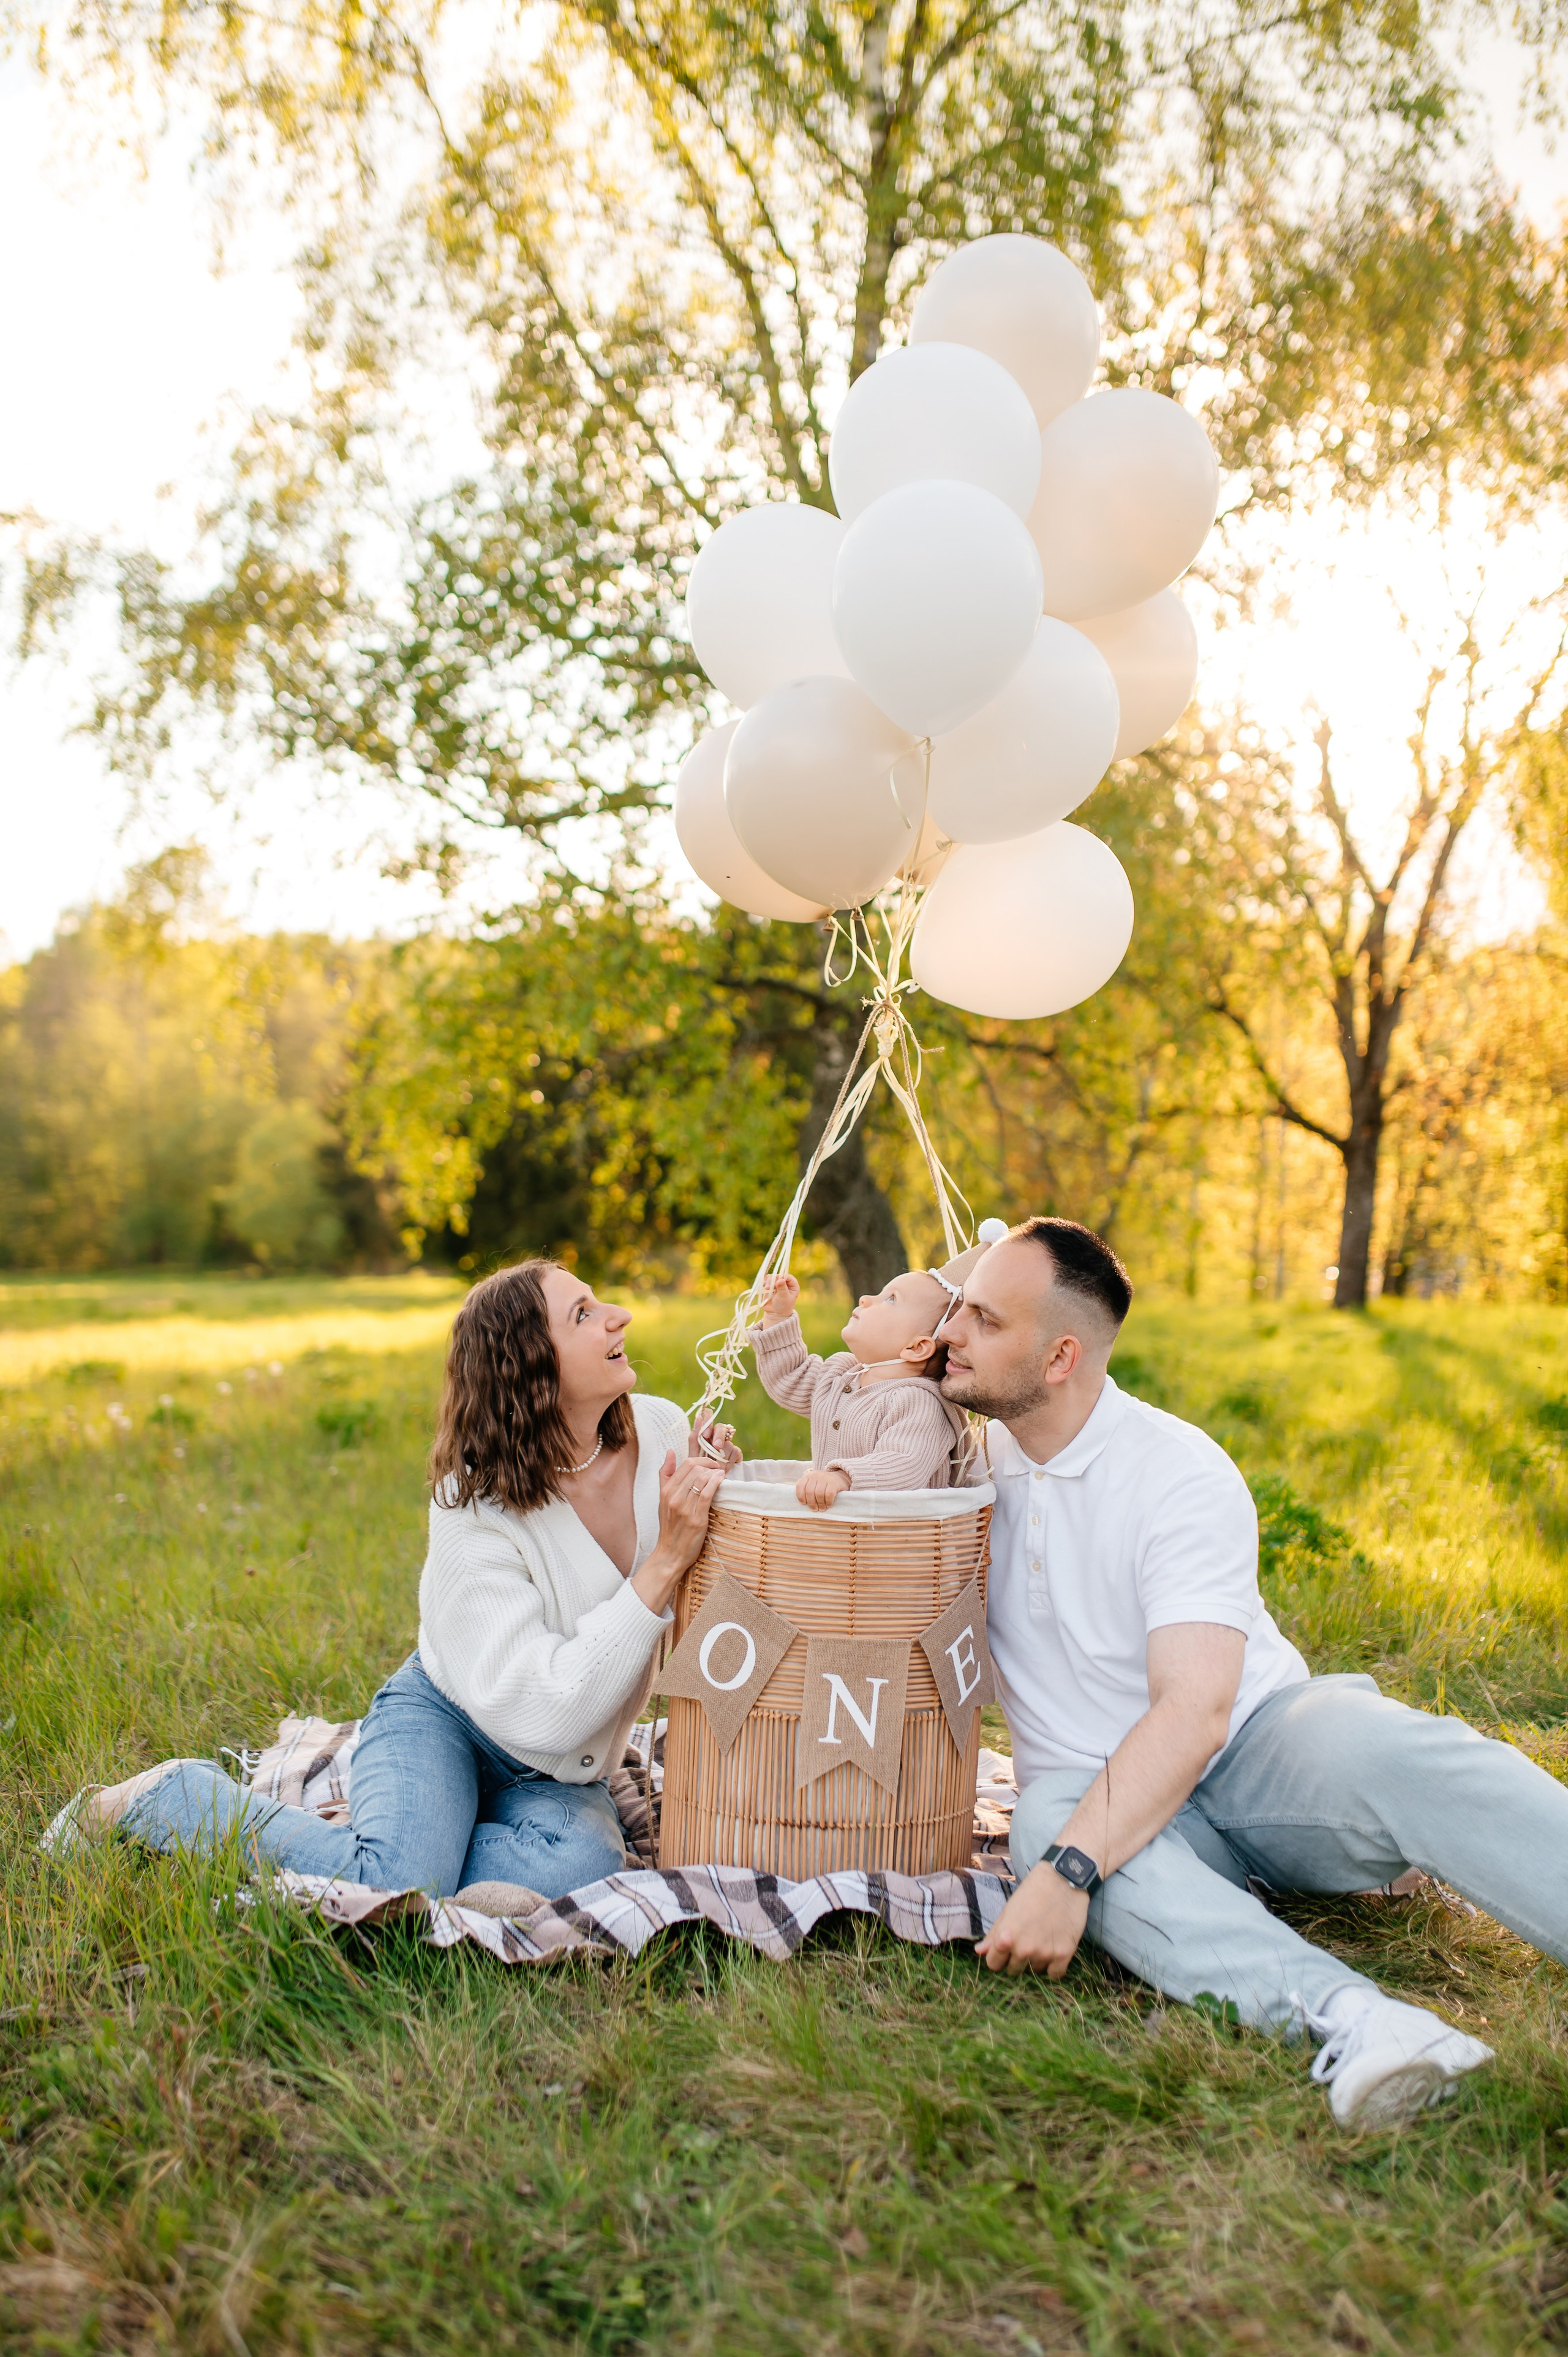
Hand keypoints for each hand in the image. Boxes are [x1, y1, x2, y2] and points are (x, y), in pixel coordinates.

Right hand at [631, 1449, 727, 1616]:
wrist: (670, 1553)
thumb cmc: (670, 1526)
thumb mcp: (663, 1499)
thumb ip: (666, 1475)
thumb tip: (670, 1452)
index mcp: (666, 1491)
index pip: (686, 1464)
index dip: (703, 1460)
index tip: (711, 1464)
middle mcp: (673, 1497)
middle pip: (696, 1469)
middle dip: (711, 1465)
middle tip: (719, 1469)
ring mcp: (684, 1508)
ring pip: (702, 1479)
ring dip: (715, 1473)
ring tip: (721, 1475)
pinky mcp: (696, 1519)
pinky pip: (707, 1494)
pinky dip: (716, 1483)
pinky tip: (722, 1481)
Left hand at [690, 1417, 740, 1466]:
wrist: (707, 1486)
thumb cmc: (697, 1470)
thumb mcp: (692, 1455)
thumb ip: (694, 1438)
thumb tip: (697, 1418)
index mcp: (705, 1433)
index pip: (708, 1416)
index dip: (708, 1421)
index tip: (705, 1434)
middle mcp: (717, 1437)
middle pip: (721, 1426)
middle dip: (719, 1436)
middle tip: (716, 1447)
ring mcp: (727, 1445)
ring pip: (728, 1441)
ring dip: (721, 1455)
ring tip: (716, 1466)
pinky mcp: (736, 1453)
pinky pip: (735, 1451)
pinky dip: (729, 1461)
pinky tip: (725, 1468)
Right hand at [761, 1273, 799, 1325]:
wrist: (775, 1312)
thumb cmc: (783, 1306)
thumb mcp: (784, 1298)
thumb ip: (782, 1288)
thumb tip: (780, 1279)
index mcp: (793, 1285)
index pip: (788, 1277)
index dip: (782, 1277)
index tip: (776, 1281)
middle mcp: (786, 1282)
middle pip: (779, 1275)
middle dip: (773, 1280)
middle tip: (768, 1287)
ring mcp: (778, 1283)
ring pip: (772, 1276)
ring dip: (768, 1281)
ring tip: (766, 1288)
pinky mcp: (770, 1284)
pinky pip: (767, 1279)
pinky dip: (765, 1281)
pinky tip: (763, 1286)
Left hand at [796, 1466, 849, 1511]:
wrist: (840, 1479)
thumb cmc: (824, 1486)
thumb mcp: (814, 1484)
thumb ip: (808, 1491)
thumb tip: (804, 1505)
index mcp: (808, 1476)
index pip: (800, 1486)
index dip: (800, 1496)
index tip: (804, 1503)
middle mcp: (815, 1475)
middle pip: (809, 1491)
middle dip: (811, 1503)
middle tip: (814, 1509)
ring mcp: (825, 1477)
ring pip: (819, 1493)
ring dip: (820, 1504)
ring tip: (822, 1508)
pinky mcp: (834, 1482)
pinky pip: (829, 1494)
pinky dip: (828, 1501)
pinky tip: (829, 1504)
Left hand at [975, 1860, 1091, 1978]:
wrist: (1064, 1880)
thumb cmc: (1032, 1891)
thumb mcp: (1008, 1910)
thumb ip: (993, 1934)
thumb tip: (979, 1952)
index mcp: (1005, 1937)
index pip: (993, 1964)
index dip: (998, 1957)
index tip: (1005, 1949)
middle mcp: (1023, 1949)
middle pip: (1013, 1970)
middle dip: (1016, 1959)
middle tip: (1026, 1940)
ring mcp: (1044, 1953)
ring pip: (1034, 1971)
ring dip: (1036, 1960)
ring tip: (1041, 1939)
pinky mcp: (1063, 1955)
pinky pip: (1054, 1974)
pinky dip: (1053, 1965)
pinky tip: (1053, 1949)